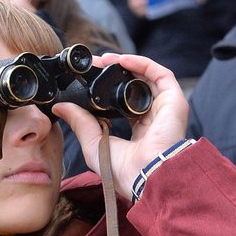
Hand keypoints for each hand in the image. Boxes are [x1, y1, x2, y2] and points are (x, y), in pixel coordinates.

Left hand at [53, 53, 189, 199]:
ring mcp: (165, 109)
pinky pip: (160, 74)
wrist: (146, 175)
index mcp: (138, 131)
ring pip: (146, 78)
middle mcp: (153, 118)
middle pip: (134, 87)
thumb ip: (80, 122)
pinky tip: (122, 60)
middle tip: (93, 65)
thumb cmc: (123, 170)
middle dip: (113, 74)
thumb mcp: (93, 143)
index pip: (122, 103)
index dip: (105, 89)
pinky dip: (141, 63)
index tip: (87, 79)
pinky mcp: (175, 101)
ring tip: (103, 60)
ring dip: (125, 65)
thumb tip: (60, 107)